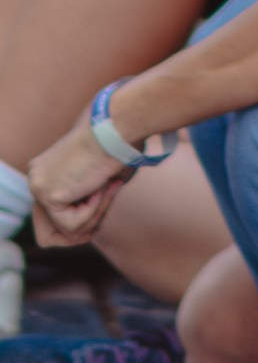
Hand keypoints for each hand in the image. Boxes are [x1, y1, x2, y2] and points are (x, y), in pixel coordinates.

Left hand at [29, 118, 126, 245]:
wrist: (117, 127)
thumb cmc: (117, 146)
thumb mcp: (94, 179)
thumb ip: (81, 202)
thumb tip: (81, 236)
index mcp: (43, 172)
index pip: (51, 218)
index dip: (78, 222)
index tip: (102, 205)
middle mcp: (34, 178)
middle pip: (48, 235)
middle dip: (80, 229)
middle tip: (104, 213)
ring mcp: (37, 186)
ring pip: (65, 232)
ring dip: (94, 216)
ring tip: (109, 190)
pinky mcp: (47, 194)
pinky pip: (72, 226)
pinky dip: (93, 211)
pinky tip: (100, 187)